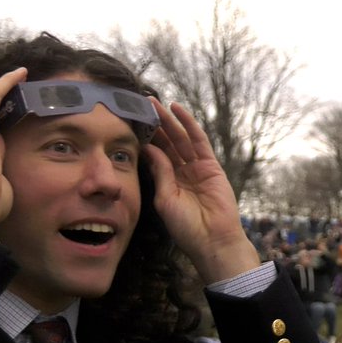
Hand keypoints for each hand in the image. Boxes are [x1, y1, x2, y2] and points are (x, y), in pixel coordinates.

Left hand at [145, 98, 258, 282]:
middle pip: (166, 142)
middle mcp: (181, 172)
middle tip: (139, 104)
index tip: (129, 121)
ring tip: (154, 102)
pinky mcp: (210, 165)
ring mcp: (196, 167)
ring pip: (179, 138)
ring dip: (168, 120)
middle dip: (154, 124)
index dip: (144, 138)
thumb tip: (149, 148)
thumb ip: (159, 172)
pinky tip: (177, 109)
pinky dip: (189, 124)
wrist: (212, 240)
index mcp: (167, 182)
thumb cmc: (186, 228)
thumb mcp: (165, 199)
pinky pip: (198, 141)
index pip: (154, 154)